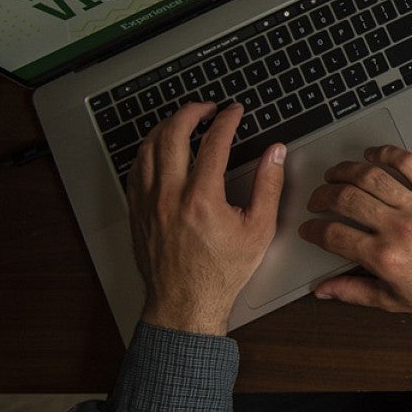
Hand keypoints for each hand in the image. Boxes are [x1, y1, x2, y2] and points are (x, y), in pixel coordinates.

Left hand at [127, 102, 284, 334]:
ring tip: (184, 121)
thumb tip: (276, 153)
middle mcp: (169, 195)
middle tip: (208, 108)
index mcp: (202, 198)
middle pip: (173, 134)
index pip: (214, 142)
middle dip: (192, 112)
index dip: (227, 120)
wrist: (185, 303)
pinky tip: (161, 147)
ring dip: (167, 126)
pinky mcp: (136, 211)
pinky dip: (149, 149)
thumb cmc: (223, 271)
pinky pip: (136, 168)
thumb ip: (269, 186)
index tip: (235, 111)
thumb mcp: (259, 230)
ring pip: (148, 147)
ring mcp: (148, 202)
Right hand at [298, 145, 411, 319]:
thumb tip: (323, 290)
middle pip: (346, 199)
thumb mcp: (395, 301)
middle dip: (323, 196)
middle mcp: (399, 227)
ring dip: (346, 170)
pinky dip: (387, 153)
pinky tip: (373, 154)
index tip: (309, 227)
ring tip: (335, 173)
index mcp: (385, 257)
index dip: (313, 229)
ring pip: (372, 176)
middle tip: (317, 199)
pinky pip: (409, 163)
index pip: (334, 235)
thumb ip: (355, 292)